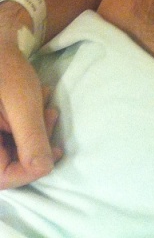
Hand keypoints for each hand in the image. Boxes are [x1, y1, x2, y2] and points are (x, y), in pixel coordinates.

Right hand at [0, 37, 61, 187]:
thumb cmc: (6, 70)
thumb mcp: (23, 104)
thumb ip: (31, 138)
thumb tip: (43, 170)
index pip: (3, 178)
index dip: (30, 171)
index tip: (54, 151)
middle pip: (9, 164)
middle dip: (37, 144)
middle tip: (51, 117)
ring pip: (14, 149)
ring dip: (36, 131)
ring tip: (48, 107)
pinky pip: (11, 135)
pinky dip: (29, 122)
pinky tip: (40, 99)